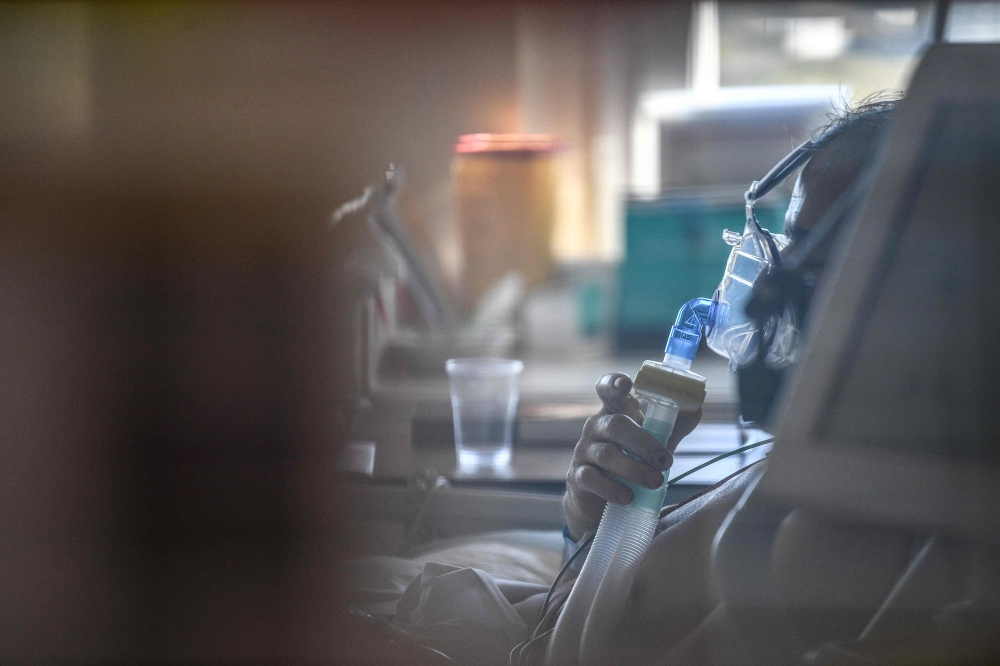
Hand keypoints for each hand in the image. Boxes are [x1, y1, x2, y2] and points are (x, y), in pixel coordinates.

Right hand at [563, 372, 702, 540]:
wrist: (600, 498)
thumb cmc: (629, 461)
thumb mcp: (650, 443)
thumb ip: (671, 427)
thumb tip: (696, 409)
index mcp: (614, 411)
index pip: (607, 389)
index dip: (613, 383)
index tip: (626, 384)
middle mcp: (596, 426)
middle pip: (616, 425)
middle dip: (644, 443)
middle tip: (666, 461)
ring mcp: (584, 450)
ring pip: (606, 454)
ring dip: (634, 469)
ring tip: (655, 482)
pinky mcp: (578, 476)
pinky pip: (591, 479)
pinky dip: (612, 489)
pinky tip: (627, 497)